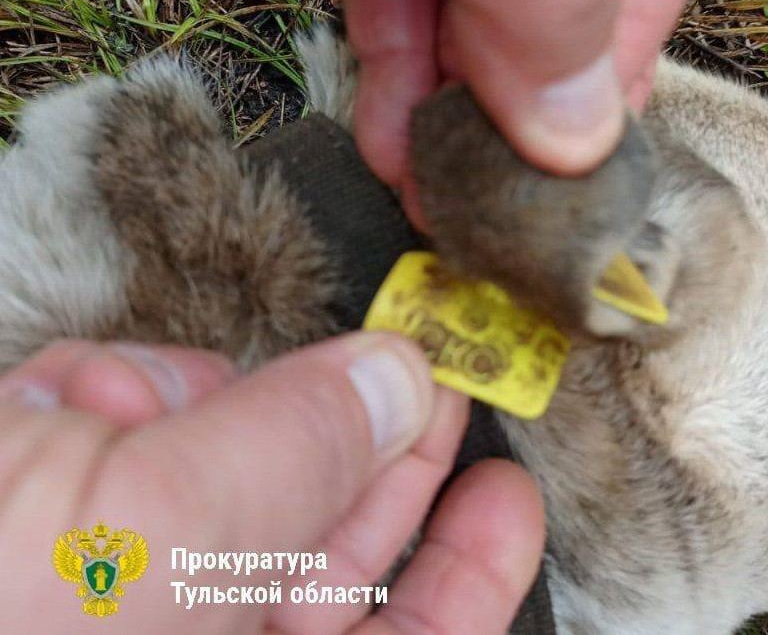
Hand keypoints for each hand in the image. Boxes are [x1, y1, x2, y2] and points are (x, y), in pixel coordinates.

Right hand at [0, 334, 543, 633]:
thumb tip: (396, 386)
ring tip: (112, 410)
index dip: (471, 578)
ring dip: (191, 411)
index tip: (510, 493)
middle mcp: (191, 631)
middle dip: (359, 447)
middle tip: (420, 366)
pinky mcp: (61, 508)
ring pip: (227, 470)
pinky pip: (133, 441)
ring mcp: (126, 581)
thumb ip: (284, 461)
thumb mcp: (137, 540)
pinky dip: (106, 403)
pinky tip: (50, 408)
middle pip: (326, 548)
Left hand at [297, 0, 728, 220]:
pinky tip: (388, 143)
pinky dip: (390, 67)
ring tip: (432, 204)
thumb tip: (576, 140)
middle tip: (490, 220)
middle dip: (518, 123)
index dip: (612, 92)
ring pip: (468, 17)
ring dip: (448, 116)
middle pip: (557, 16)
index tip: (571, 193)